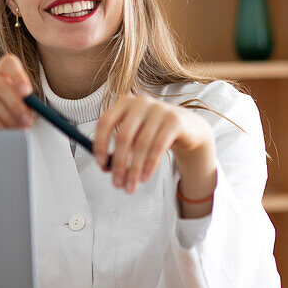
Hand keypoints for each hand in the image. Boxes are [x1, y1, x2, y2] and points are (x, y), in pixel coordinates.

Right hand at [0, 54, 34, 129]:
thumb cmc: (3, 116)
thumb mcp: (18, 109)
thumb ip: (25, 106)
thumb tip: (31, 109)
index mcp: (0, 71)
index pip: (9, 62)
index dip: (18, 75)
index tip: (27, 93)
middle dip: (15, 104)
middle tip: (26, 121)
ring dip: (6, 117)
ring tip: (16, 130)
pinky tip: (1, 131)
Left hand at [92, 96, 216, 193]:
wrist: (188, 127)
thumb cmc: (155, 131)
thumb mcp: (135, 134)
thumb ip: (120, 147)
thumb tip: (106, 167)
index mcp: (125, 102)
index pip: (105, 122)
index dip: (100, 145)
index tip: (101, 164)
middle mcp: (140, 102)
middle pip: (123, 137)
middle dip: (118, 164)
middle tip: (117, 184)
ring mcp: (159, 109)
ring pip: (141, 145)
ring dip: (134, 170)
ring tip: (131, 185)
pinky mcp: (174, 121)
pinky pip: (158, 147)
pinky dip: (149, 165)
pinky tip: (145, 177)